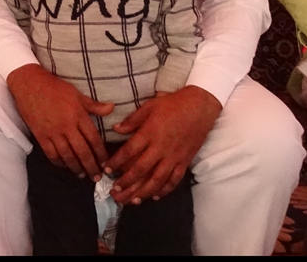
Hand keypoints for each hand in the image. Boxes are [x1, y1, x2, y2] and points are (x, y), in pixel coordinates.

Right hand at [7, 64, 112, 179]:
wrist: (30, 85)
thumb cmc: (55, 88)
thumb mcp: (76, 94)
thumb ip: (94, 105)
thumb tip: (112, 108)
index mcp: (78, 115)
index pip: (94, 139)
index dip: (101, 154)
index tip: (105, 163)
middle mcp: (67, 127)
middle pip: (82, 152)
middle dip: (91, 166)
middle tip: (97, 177)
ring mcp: (53, 133)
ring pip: (67, 156)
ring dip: (76, 168)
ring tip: (82, 175)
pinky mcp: (41, 136)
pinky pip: (51, 154)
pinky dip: (59, 163)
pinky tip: (65, 166)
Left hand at [105, 85, 220, 204]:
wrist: (200, 107)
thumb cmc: (172, 104)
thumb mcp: (149, 107)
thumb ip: (132, 120)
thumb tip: (116, 129)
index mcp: (149, 133)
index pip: (129, 151)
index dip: (116, 162)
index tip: (106, 170)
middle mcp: (161, 148)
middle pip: (141, 169)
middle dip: (126, 182)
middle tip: (115, 191)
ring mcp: (174, 157)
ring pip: (157, 179)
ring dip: (144, 191)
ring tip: (132, 200)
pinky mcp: (185, 161)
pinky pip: (174, 179)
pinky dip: (165, 190)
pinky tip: (155, 196)